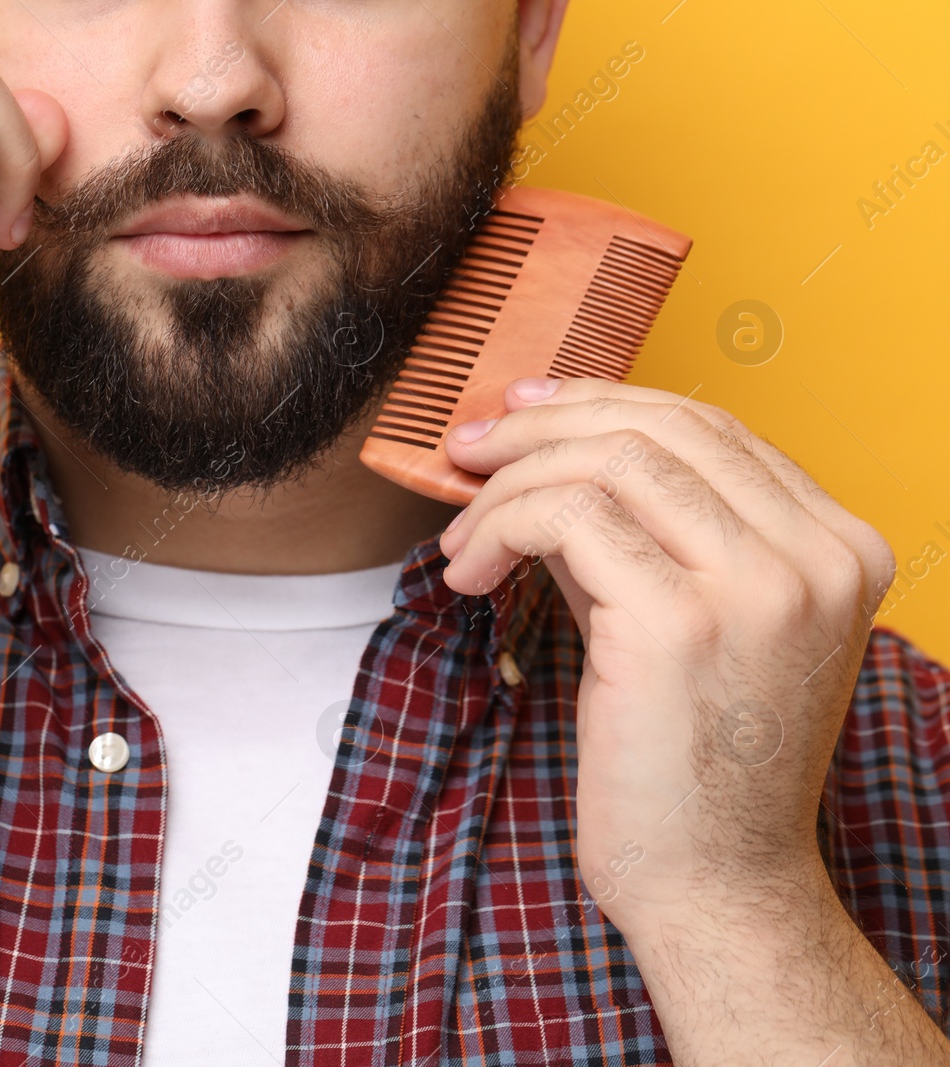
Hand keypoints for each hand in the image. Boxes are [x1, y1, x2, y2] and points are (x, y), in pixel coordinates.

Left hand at [435, 376, 896, 934]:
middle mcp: (817, 556)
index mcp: (838, 545)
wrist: (713, 882)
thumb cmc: (690, 758)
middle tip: (467, 450)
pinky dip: (499, 529)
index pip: (711, 424)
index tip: (524, 409)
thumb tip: (542, 451)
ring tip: (462, 538)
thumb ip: (636, 531)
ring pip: (606, 462)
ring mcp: (759, 587)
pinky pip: (564, 518)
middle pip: (658, 426)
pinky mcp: (680, 623)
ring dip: (508, 486)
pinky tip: (468, 573)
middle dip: (542, 425)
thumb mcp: (681, 616)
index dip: (602, 400)